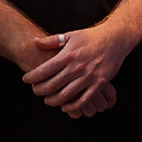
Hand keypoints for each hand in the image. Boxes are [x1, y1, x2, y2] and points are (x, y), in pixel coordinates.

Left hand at [24, 21, 141, 117]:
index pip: (43, 70)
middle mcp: (77, 67)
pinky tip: (66, 106)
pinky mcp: (99, 83)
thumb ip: (52, 41)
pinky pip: (83, 100)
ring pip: (66, 96)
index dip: (31, 77)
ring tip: (48, 100)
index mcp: (68, 55)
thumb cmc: (91, 37)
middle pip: (51, 86)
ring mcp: (89, 77)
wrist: (116, 39)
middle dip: (39, 91)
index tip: (26, 79)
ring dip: (53, 101)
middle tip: (35, 91)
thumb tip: (35, 42)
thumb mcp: (71, 35)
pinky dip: (72, 106)